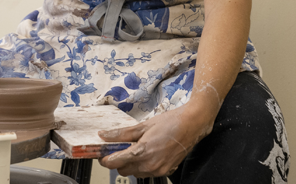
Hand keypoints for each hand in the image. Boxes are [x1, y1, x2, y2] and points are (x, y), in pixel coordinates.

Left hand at [97, 104, 213, 177]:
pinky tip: (147, 153)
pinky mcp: (165, 171)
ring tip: (136, 149)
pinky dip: (143, 166)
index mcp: (142, 152)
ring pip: (135, 173)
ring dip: (131, 164)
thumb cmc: (170, 122)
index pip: (116, 162)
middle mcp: (150, 165)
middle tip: (119, 149)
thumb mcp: (143, 125)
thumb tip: (105, 135)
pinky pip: (147, 173)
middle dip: (118, 161)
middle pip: (123, 170)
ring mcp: (158, 170)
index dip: (106, 159)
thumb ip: (121, 133)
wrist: (192, 125)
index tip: (103, 155)